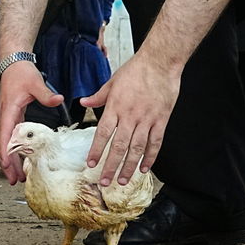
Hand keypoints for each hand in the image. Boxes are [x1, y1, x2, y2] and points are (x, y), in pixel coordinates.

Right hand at [0, 60, 63, 184]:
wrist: (13, 62)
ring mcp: (8, 117)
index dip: (5, 153)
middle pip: (2, 145)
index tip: (8, 166)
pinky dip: (13, 150)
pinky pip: (11, 137)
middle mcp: (5, 116)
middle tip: (13, 179)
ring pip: (5, 143)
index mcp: (9, 110)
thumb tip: (59, 100)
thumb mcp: (35, 83)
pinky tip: (21, 158)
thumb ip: (46, 94)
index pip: (4, 136)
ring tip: (17, 175)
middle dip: (6, 163)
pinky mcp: (12, 116)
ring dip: (10, 159)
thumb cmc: (20, 72)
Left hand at [79, 51, 181, 185]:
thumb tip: (83, 102)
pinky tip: (144, 168)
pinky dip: (150, 157)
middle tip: (105, 181)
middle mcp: (130, 115)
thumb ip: (98, 96)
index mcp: (115, 106)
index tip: (91, 164)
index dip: (96, 150)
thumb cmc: (136, 70)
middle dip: (111, 166)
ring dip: (129, 167)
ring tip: (123, 180)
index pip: (103, 133)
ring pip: (136, 149)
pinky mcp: (161, 120)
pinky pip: (155, 143)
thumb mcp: (112, 81)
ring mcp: (147, 119)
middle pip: (119, 146)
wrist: (160, 62)